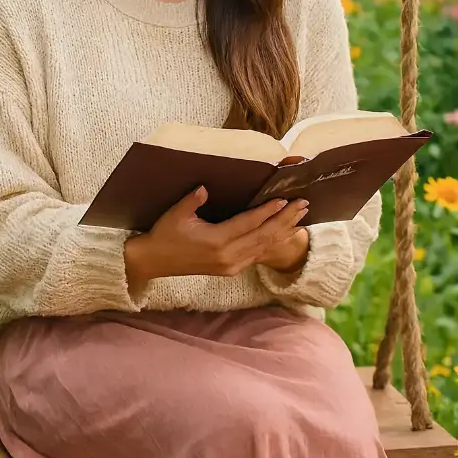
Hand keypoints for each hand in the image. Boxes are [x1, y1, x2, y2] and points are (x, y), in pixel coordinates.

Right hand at [124, 187, 308, 291]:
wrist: (154, 261)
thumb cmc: (165, 234)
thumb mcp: (176, 214)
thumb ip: (193, 200)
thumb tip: (206, 187)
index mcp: (216, 241)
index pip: (249, 224)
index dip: (268, 211)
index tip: (284, 200)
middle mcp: (228, 256)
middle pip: (263, 236)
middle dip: (285, 220)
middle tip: (303, 204)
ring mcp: (231, 266)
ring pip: (264, 247)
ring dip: (283, 231)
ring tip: (301, 217)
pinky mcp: (230, 269)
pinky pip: (258, 255)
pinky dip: (273, 243)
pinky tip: (283, 234)